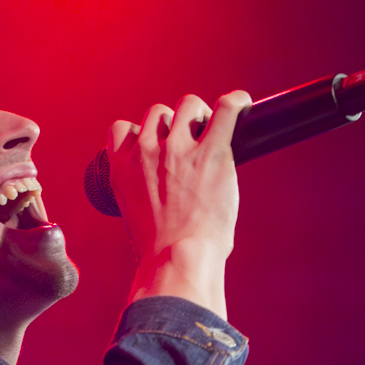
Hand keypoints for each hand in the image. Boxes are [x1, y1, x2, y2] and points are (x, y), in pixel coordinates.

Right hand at [108, 90, 250, 320]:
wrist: (177, 262)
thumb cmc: (161, 252)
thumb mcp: (135, 217)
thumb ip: (143, 193)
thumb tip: (166, 191)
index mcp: (122, 169)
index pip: (122, 129)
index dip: (141, 134)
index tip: (156, 147)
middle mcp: (146, 153)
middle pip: (158, 113)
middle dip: (175, 125)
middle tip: (192, 146)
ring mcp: (177, 149)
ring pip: (188, 106)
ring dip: (200, 116)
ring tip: (212, 136)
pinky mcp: (212, 152)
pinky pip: (226, 109)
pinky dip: (236, 103)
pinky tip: (242, 106)